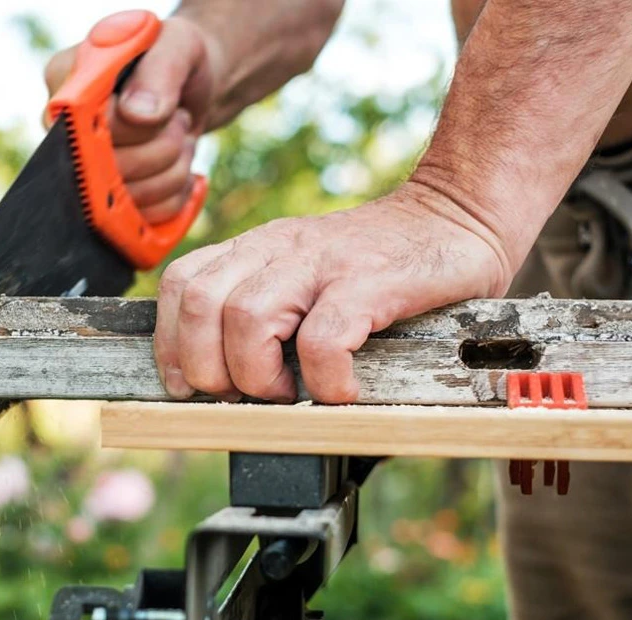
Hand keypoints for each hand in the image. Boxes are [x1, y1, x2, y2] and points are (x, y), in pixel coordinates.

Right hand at [44, 15, 222, 222]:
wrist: (191, 87)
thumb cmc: (177, 58)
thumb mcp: (177, 46)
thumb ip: (159, 71)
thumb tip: (138, 115)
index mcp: (63, 79)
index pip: (84, 125)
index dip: (132, 131)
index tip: (166, 116)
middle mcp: (61, 128)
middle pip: (106, 170)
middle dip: (163, 148)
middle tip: (179, 120)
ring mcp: (79, 169)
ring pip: (127, 200)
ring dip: (172, 171)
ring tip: (179, 139)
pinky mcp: (105, 200)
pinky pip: (141, 219)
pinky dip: (174, 196)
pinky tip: (178, 168)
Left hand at [154, 183, 513, 402]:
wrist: (460, 212)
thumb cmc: (382, 263)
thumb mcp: (306, 273)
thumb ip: (266, 305)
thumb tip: (227, 380)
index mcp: (257, 248)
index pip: (180, 283)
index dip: (171, 343)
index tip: (187, 386)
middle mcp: (279, 248)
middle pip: (199, 304)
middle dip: (209, 369)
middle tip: (249, 394)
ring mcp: (323, 262)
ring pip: (246, 318)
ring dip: (259, 374)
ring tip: (291, 392)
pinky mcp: (371, 281)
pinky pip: (323, 337)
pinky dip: (324, 377)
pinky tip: (342, 389)